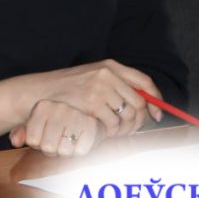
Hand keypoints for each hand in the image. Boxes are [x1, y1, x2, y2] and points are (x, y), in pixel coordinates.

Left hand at [9, 100, 104, 156]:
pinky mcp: (91, 125)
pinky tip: (80, 141)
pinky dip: (79, 151)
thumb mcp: (36, 125)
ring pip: (64, 150)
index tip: (44, 137)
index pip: (32, 140)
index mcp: (42, 106)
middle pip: (48, 147)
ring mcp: (76, 114)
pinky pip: (80, 151)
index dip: (38, 144)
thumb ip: (22, 133)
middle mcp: (59, 107)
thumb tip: (15, 141)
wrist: (87, 117)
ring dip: (66, 151)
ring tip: (69, 141)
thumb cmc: (57, 125)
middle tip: (58, 141)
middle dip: (53, 150)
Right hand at [37, 59, 162, 137]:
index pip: (143, 81)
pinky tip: (105, 130)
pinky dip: (113, 131)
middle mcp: (107, 74)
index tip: (156, 113)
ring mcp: (99, 88)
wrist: (42, 91)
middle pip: (139, 102)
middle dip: (140, 120)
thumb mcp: (93, 76)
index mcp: (110, 65)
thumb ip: (117, 84)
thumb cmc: (69, 87)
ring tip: (117, 130)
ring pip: (128, 115)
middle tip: (132, 128)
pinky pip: (114, 123)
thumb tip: (148, 103)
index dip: (155, 99)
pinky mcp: (91, 103)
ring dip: (126, 127)